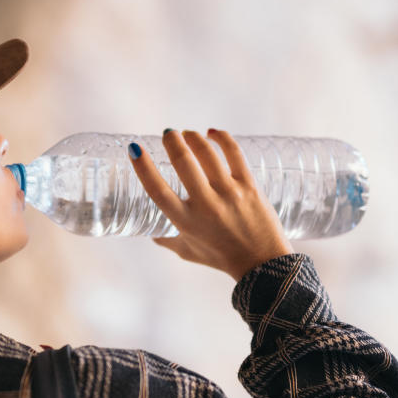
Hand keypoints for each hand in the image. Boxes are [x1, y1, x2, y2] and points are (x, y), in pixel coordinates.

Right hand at [128, 129, 294, 280]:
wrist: (262, 264)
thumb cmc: (221, 258)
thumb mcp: (187, 251)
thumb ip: (167, 239)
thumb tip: (152, 231)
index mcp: (186, 221)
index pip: (157, 190)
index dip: (143, 167)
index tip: (135, 148)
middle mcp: (206, 205)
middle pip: (183, 162)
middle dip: (172, 141)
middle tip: (168, 133)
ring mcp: (229, 193)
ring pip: (207, 153)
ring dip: (193, 137)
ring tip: (187, 134)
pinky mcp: (249, 186)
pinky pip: (234, 153)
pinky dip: (221, 138)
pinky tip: (213, 133)